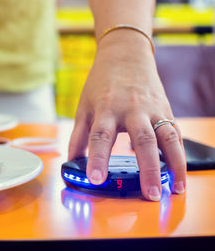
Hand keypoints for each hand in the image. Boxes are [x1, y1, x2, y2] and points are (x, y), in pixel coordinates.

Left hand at [68, 30, 185, 200]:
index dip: (98, 158)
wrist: (125, 55)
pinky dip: (179, 153)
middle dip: (147, 169)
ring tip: (176, 189)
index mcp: (106, 109)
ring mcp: (152, 109)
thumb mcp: (84, 106)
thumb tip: (71, 161)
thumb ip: (78, 135)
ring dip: (174, 164)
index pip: (101, 136)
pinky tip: (179, 172)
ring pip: (167, 137)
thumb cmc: (101, 83)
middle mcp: (131, 109)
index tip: (96, 179)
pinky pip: (175, 132)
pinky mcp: (165, 109)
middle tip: (149, 195)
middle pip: (142, 140)